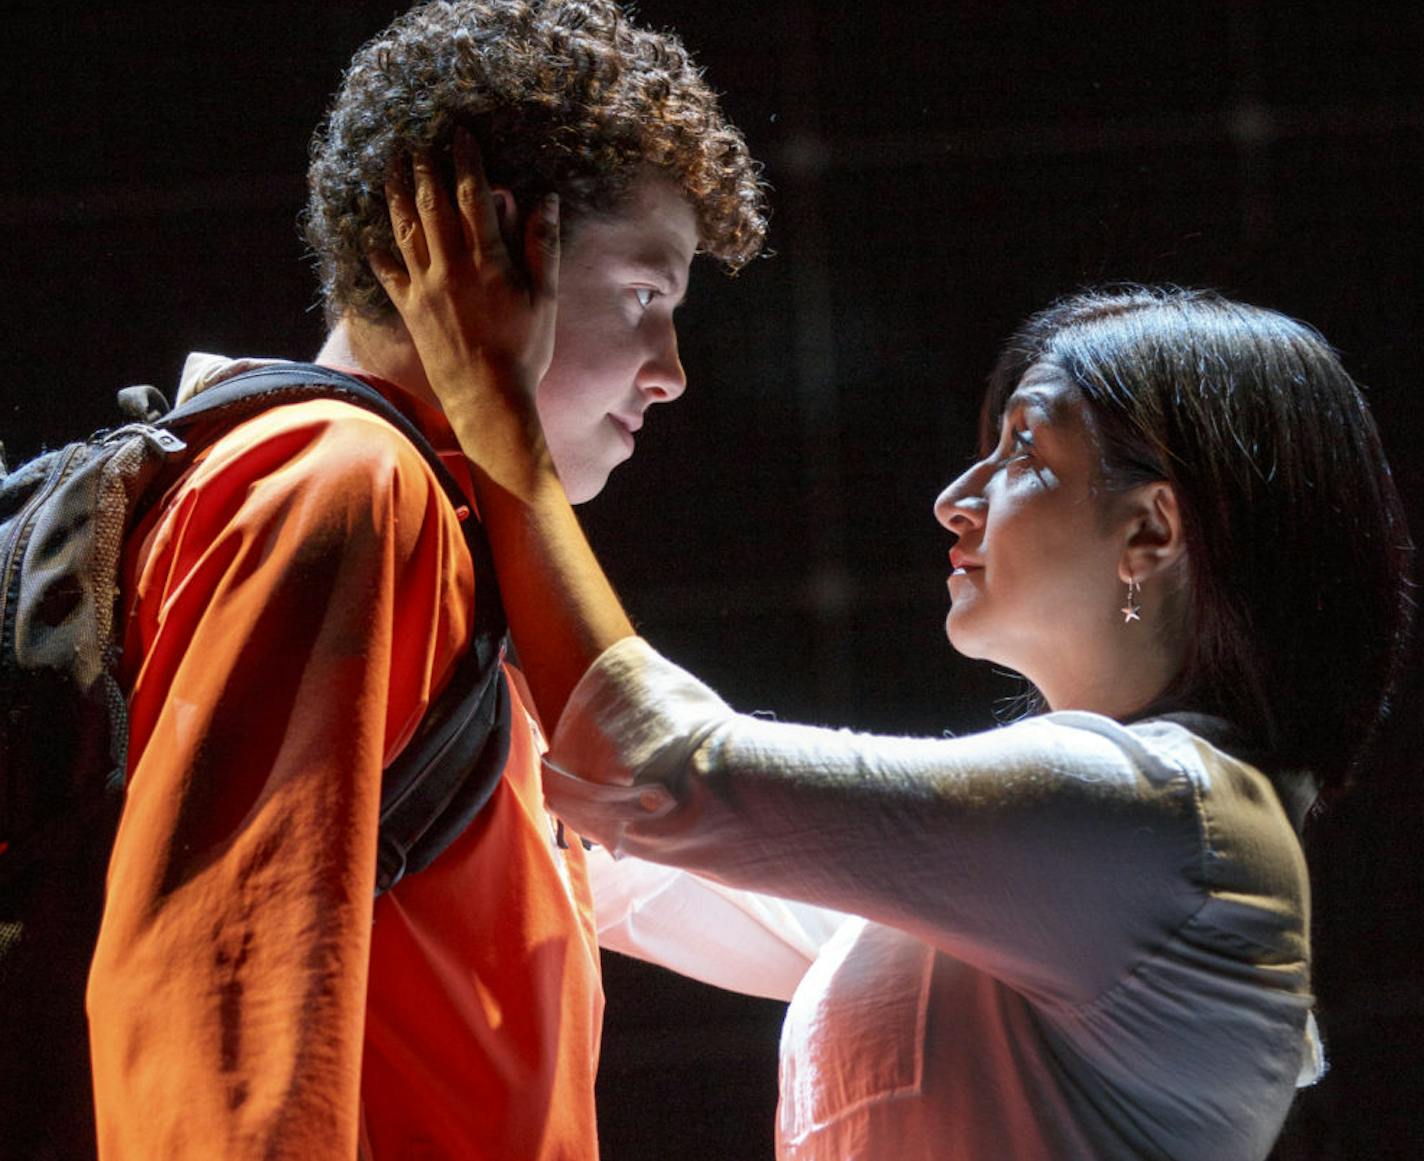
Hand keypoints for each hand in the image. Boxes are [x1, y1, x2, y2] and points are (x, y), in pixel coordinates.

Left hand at [369, 129, 559, 455]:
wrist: (488, 400)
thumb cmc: (524, 352)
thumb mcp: (544, 299)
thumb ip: (541, 246)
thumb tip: (546, 200)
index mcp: (487, 260)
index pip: (474, 196)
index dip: (465, 162)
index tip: (460, 135)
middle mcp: (451, 267)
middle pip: (432, 205)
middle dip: (423, 169)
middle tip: (416, 142)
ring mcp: (426, 288)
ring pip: (405, 231)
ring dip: (396, 195)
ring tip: (391, 168)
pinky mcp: (411, 311)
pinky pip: (388, 274)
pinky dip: (378, 253)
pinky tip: (370, 238)